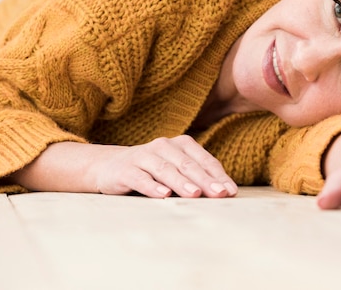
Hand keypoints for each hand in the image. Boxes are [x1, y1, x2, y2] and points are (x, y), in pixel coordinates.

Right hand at [92, 135, 237, 198]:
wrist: (109, 166)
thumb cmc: (151, 171)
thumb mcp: (176, 170)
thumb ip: (196, 178)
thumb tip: (225, 193)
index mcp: (181, 145)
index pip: (204, 160)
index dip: (218, 176)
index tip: (230, 192)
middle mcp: (164, 146)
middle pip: (187, 164)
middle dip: (205, 180)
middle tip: (219, 193)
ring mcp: (144, 156)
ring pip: (166, 170)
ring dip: (181, 183)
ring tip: (195, 194)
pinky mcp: (126, 169)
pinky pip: (141, 178)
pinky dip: (152, 186)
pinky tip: (163, 195)